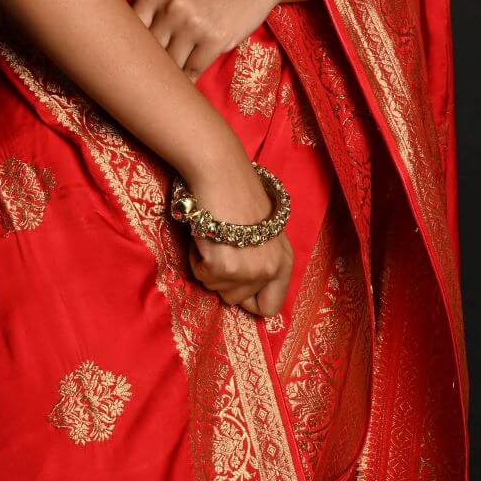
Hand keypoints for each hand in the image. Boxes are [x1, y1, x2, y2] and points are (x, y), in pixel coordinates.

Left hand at [130, 0, 310, 85]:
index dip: (127, 53)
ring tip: (168, 83)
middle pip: (148, 51)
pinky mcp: (214, 39)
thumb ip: (151, 12)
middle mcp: (171, 5)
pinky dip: (189, 79)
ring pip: (170, 65)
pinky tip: (188, 79)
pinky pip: (192, 71)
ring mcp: (193, 23)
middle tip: (148, 80)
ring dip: (171, 76)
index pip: (129, 32)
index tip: (126, 67)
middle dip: (150, 67)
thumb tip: (128, 55)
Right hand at [180, 152, 294, 317]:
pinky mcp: (224, 267)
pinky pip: (201, 275)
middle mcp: (271, 269)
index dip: (248, 299)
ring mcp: (248, 270)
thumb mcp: (263, 233)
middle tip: (223, 247)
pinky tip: (205, 234)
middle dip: (223, 278)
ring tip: (215, 237)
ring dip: (209, 266)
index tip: (235, 282)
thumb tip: (244, 293)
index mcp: (284, 261)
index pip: (271, 307)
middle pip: (237, 300)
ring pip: (216, 288)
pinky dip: (197, 258)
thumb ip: (261, 262)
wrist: (222, 173)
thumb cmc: (238, 196)